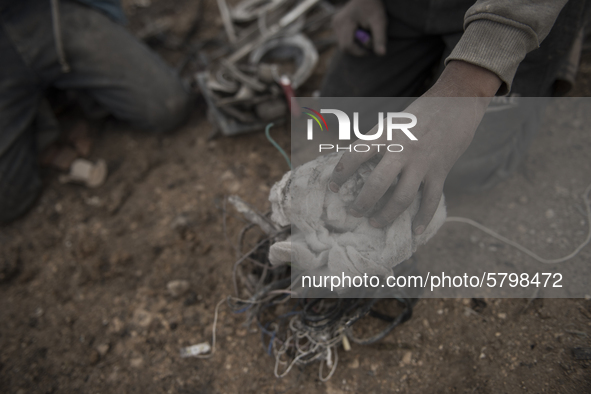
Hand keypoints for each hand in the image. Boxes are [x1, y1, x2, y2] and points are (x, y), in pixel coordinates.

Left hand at [328, 61, 501, 233]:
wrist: (457, 104)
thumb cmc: (418, 114)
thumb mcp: (392, 121)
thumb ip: (375, 142)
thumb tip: (351, 163)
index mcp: (386, 133)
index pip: (356, 155)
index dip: (341, 173)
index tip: (333, 186)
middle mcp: (403, 149)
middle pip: (378, 184)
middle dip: (362, 202)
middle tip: (353, 212)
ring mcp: (423, 162)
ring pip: (402, 198)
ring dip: (386, 215)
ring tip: (374, 222)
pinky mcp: (440, 171)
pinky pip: (431, 200)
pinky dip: (423, 218)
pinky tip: (415, 231)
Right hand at [332, 0, 386, 55]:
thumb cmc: (374, 7)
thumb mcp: (380, 21)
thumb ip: (380, 38)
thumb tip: (382, 54)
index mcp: (344, 22)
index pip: (347, 46)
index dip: (360, 52)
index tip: (371, 50)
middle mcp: (336, 23)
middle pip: (344, 47)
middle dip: (357, 48)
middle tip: (369, 40)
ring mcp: (334, 23)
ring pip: (343, 44)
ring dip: (355, 44)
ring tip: (364, 33)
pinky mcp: (336, 24)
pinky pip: (342, 39)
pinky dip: (352, 39)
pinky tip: (359, 31)